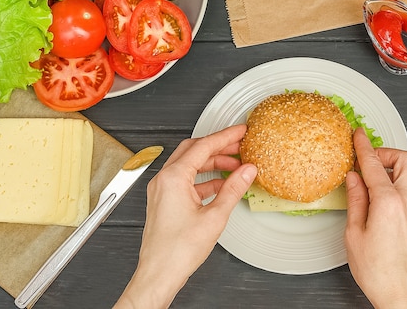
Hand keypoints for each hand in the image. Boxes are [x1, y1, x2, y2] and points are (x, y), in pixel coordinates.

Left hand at [114, 125, 256, 308]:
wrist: (159, 274)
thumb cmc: (178, 251)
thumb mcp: (215, 216)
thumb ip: (233, 189)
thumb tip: (247, 171)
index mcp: (173, 178)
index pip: (203, 146)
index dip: (226, 137)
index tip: (240, 132)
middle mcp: (164, 180)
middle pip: (194, 151)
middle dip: (218, 147)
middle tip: (239, 146)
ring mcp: (162, 190)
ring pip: (189, 165)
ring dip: (212, 163)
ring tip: (235, 166)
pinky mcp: (164, 201)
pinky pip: (186, 180)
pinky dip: (204, 179)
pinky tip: (221, 185)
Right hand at [345, 128, 406, 308]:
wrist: (399, 292)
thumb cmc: (376, 269)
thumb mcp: (353, 233)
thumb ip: (355, 200)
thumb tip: (353, 178)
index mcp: (388, 202)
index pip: (375, 164)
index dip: (364, 146)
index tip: (357, 134)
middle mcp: (406, 202)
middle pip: (405, 160)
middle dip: (386, 153)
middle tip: (367, 159)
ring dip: (392, 167)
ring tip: (371, 175)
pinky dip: (395, 181)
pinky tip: (378, 192)